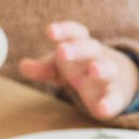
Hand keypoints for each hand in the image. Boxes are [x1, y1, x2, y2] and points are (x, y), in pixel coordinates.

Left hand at [17, 21, 138, 119]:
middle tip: (63, 50)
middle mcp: (96, 58)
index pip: (75, 33)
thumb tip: (23, 66)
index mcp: (80, 45)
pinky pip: (115, 99)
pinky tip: (102, 108)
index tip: (50, 31)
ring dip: (101, 69)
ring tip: (94, 70)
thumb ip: (42, 67)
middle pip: (90, 49)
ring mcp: (107, 77)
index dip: (63, 30)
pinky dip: (109, 103)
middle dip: (77, 49)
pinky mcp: (114, 97)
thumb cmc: (77, 68)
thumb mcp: (57, 66)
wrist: (113, 80)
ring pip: (108, 70)